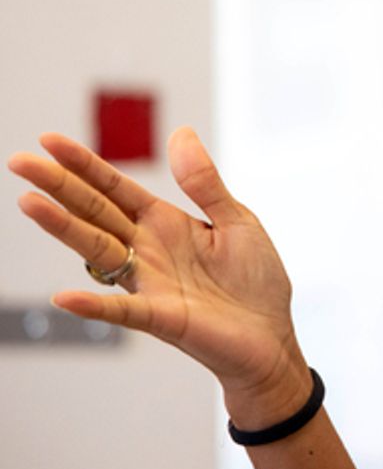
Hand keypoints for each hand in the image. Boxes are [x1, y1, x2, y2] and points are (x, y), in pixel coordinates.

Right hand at [8, 127, 310, 422]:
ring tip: (29, 202)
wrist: (271, 335)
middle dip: (59, 185)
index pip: (116, 188)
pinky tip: (64, 298)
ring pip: (98, 249)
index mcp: (166, 222)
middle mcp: (148, 249)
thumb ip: (205, 182)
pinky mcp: (162, 317)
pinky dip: (94, 306)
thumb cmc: (254, 280)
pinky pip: (121, 312)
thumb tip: (182, 133)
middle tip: (19, 161)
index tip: (49, 140)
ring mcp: (149, 283)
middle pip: (95, 211)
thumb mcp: (237, 220)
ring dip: (64, 227)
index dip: (85, 164)